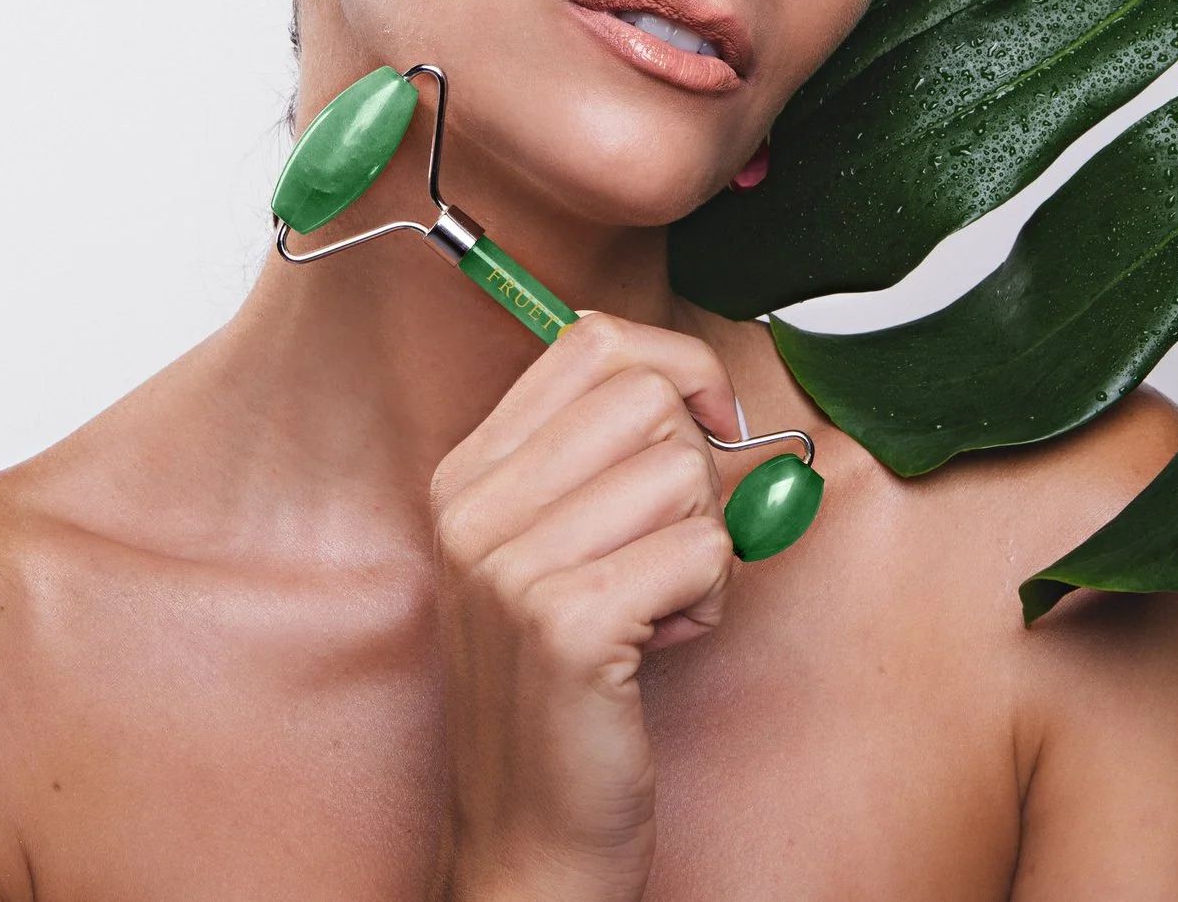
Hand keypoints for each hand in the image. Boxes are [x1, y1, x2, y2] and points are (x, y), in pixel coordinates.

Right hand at [429, 313, 739, 901]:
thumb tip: (697, 386)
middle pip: (648, 398)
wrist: (527, 835)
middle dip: (696, 469)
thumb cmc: (562, 689)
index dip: (678, 366)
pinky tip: (661, 644)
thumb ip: (599, 461)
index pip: (592, 342)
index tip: (709, 420)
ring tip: (654, 608)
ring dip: (704, 548)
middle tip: (665, 548)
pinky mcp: (569, 625)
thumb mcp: (549, 552)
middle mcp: (475, 509)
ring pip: (686, 477)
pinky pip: (703, 552)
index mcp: (468, 475)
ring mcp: (512, 566)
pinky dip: (708, 599)